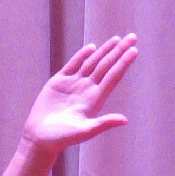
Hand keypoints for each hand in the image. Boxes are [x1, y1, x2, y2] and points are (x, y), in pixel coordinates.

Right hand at [21, 35, 137, 155]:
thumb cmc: (62, 138)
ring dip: (104, 51)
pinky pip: (73, 65)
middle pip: (106, 66)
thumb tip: (125, 120)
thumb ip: (104, 123)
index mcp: (95, 100)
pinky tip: (92, 48)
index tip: (134, 50)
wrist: (40, 137)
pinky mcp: (59, 82)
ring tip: (116, 39)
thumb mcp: (85, 131)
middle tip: (132, 37)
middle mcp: (87, 90)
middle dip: (119, 51)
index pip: (113, 76)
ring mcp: (73, 84)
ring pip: (92, 63)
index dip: (123, 63)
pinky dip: (82, 56)